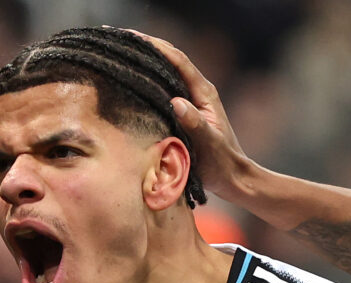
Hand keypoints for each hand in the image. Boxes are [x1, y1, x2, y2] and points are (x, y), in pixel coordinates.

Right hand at [131, 30, 253, 198]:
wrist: (233, 177)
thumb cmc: (222, 163)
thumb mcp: (209, 144)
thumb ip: (195, 123)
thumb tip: (176, 102)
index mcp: (204, 92)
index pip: (177, 61)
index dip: (155, 46)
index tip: (131, 37)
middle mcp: (198, 91)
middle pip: (169, 59)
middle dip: (145, 46)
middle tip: (117, 37)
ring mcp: (192, 99)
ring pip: (165, 71)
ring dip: (145, 59)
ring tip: (120, 50)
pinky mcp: (186, 110)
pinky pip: (164, 87)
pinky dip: (148, 77)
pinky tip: (132, 76)